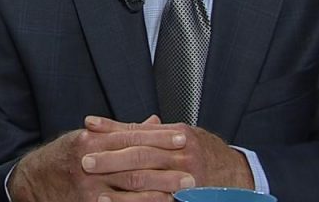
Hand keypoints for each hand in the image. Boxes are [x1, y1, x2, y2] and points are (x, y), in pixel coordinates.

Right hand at [8, 115, 191, 201]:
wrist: (33, 180)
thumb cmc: (63, 156)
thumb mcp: (89, 137)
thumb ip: (122, 131)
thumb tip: (155, 122)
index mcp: (91, 139)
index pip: (132, 136)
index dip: (159, 137)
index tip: (182, 138)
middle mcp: (90, 160)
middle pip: (136, 162)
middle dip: (166, 165)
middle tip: (192, 168)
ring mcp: (89, 186)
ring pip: (132, 187)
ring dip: (162, 189)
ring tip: (185, 189)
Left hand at [82, 116, 253, 190]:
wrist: (232, 173)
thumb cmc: (195, 150)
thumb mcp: (170, 135)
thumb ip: (134, 129)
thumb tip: (94, 123)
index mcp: (177, 135)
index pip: (139, 133)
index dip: (112, 131)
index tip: (88, 130)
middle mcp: (183, 156)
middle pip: (141, 156)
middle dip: (111, 159)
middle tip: (86, 161)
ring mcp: (186, 180)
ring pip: (146, 181)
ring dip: (118, 185)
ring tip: (94, 187)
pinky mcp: (184, 199)